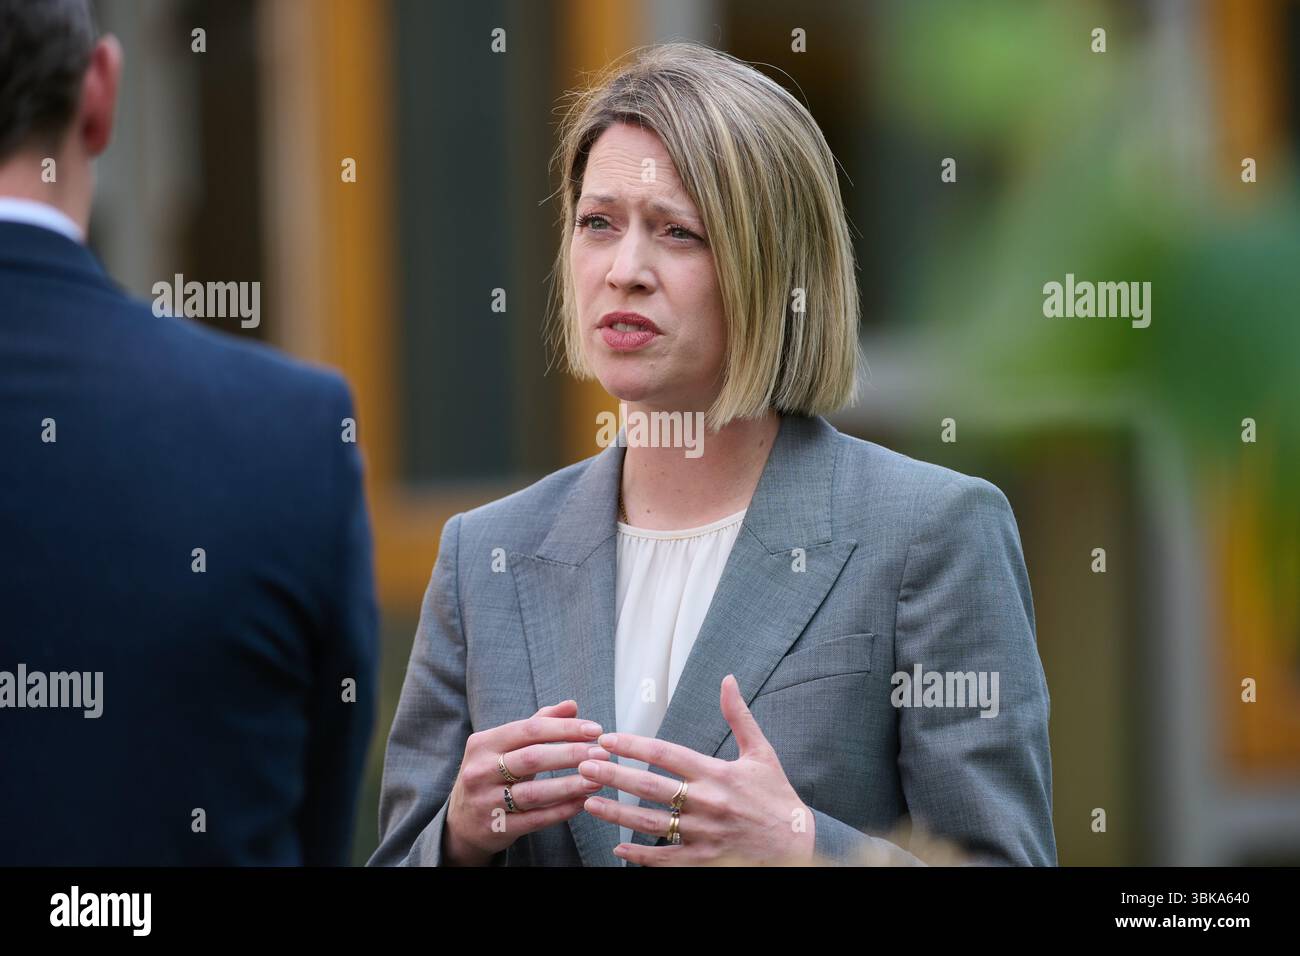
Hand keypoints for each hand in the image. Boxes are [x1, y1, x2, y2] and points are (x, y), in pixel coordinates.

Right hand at [443, 699, 611, 864]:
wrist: (461, 822)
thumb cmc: (491, 774)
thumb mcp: (505, 746)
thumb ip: (539, 723)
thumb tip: (572, 705)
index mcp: (483, 743)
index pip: (529, 729)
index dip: (564, 728)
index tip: (595, 729)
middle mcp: (480, 771)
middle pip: (532, 758)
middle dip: (571, 754)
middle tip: (602, 752)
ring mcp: (486, 802)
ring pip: (535, 792)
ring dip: (570, 785)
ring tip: (598, 779)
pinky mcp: (496, 828)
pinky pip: (536, 819)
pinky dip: (562, 810)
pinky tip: (583, 802)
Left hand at [578, 674, 815, 865]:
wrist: (798, 844)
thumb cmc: (777, 797)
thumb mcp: (761, 752)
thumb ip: (739, 715)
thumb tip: (728, 679)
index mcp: (717, 773)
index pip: (666, 754)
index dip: (634, 745)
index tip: (608, 739)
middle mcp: (707, 803)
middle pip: (650, 787)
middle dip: (613, 775)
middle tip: (584, 766)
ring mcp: (703, 834)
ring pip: (650, 823)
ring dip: (616, 814)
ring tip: (588, 801)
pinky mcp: (703, 859)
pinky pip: (665, 858)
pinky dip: (639, 855)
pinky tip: (617, 848)